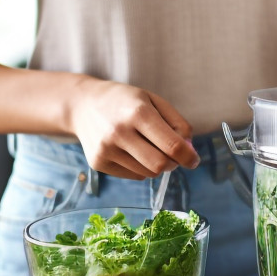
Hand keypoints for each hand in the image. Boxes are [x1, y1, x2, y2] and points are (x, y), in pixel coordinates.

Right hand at [69, 80, 199, 178]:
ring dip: (157, 165)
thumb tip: (189, 149)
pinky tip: (132, 151)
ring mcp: (106, 149)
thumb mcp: (153, 100)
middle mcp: (120, 132)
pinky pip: (133, 175)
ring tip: (149, 148)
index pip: (172, 146)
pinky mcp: (98, 163)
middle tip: (174, 156)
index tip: (194, 160)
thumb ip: (177, 123)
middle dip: (174, 163)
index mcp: (138, 112)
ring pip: (148, 174)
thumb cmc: (124, 101)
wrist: (82, 104)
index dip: (189, 157)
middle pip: (160, 165)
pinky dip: (141, 168)